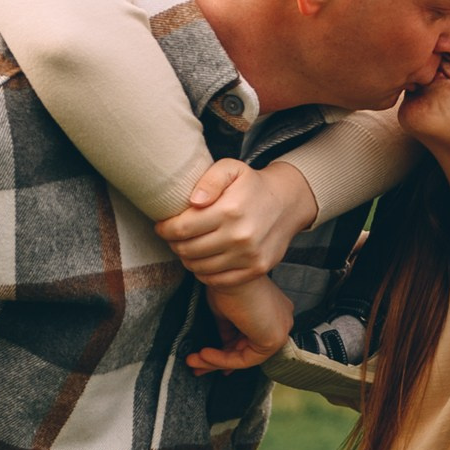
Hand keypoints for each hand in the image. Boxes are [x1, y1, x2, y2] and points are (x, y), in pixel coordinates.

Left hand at [157, 157, 318, 287]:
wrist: (287, 203)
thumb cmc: (251, 185)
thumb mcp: (231, 169)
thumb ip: (209, 180)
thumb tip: (194, 201)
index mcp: (230, 210)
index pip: (182, 229)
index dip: (165, 229)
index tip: (162, 225)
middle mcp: (240, 236)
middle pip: (188, 250)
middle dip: (173, 243)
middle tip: (173, 235)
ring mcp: (249, 256)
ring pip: (199, 267)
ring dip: (186, 258)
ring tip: (187, 245)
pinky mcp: (256, 270)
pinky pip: (217, 280)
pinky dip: (203, 272)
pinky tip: (202, 259)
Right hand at [185, 275, 295, 374]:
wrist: (227, 271)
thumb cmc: (224, 282)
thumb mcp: (224, 308)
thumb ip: (226, 328)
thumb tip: (221, 344)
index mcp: (274, 309)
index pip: (251, 337)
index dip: (227, 351)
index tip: (206, 358)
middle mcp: (282, 320)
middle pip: (248, 350)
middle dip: (218, 361)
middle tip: (195, 366)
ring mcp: (280, 331)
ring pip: (245, 357)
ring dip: (215, 362)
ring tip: (192, 360)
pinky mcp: (274, 339)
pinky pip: (245, 359)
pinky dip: (222, 359)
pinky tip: (203, 354)